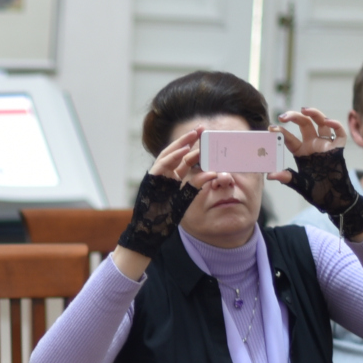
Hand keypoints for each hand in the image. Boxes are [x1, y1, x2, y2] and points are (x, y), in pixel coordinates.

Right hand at [120, 129, 207, 256]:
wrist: (148, 233)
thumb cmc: (165, 220)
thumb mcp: (185, 200)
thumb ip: (196, 186)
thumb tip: (213, 173)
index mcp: (172, 179)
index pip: (184, 160)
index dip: (195, 149)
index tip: (207, 140)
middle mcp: (164, 175)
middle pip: (177, 152)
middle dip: (189, 140)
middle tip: (202, 128)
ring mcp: (156, 176)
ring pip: (168, 154)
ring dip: (181, 143)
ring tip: (194, 134)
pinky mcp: (151, 180)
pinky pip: (162, 164)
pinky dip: (173, 156)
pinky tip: (184, 149)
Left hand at [271, 108, 362, 237]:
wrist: (334, 200)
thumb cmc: (316, 192)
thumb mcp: (300, 185)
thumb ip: (287, 178)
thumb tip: (270, 175)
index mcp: (301, 151)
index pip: (289, 138)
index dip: (280, 132)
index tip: (271, 128)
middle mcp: (313, 144)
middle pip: (304, 124)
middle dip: (294, 117)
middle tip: (283, 116)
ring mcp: (326, 144)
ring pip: (321, 123)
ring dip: (314, 113)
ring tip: (304, 110)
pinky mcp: (338, 148)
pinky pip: (339, 133)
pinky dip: (335, 125)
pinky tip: (328, 122)